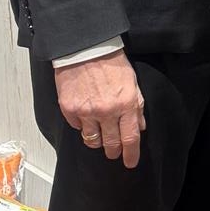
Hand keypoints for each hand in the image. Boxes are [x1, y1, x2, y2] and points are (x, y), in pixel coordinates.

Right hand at [54, 52, 144, 168]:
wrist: (85, 48)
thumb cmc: (111, 62)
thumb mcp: (132, 82)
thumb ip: (137, 106)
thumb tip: (140, 126)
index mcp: (126, 104)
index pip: (130, 138)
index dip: (131, 154)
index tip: (130, 162)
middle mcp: (107, 111)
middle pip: (111, 144)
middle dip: (114, 152)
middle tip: (114, 153)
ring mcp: (86, 112)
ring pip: (93, 140)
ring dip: (98, 141)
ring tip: (100, 135)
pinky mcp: (69, 110)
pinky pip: (77, 128)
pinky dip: (82, 126)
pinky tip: (86, 117)